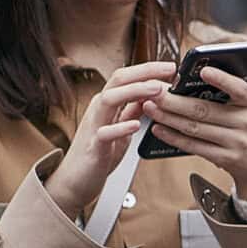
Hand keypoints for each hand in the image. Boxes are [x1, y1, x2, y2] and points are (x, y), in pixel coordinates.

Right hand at [45, 62, 178, 219]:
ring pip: (109, 99)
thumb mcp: (120, 128)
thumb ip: (131, 110)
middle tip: (169, 68)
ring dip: (134, 92)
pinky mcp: (94, 147)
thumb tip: (150, 95)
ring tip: (156, 89)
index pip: (127, 77)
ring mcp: (94, 126)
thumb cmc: (98, 155)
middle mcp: (99, 109)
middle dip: (145, 71)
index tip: (171, 66)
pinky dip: (120, 128)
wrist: (75, 181)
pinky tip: (135, 125)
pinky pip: (105, 133)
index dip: (148, 69)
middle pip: (118, 80)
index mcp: (107, 104)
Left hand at [143, 61, 246, 202]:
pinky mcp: (224, 158)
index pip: (239, 89)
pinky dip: (173, 137)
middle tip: (153, 91)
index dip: (222, 79)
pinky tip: (158, 128)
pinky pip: (194, 146)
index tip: (203, 70)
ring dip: (168, 118)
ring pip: (195, 128)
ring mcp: (235, 143)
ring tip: (149, 107)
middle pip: (205, 110)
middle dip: (175, 101)